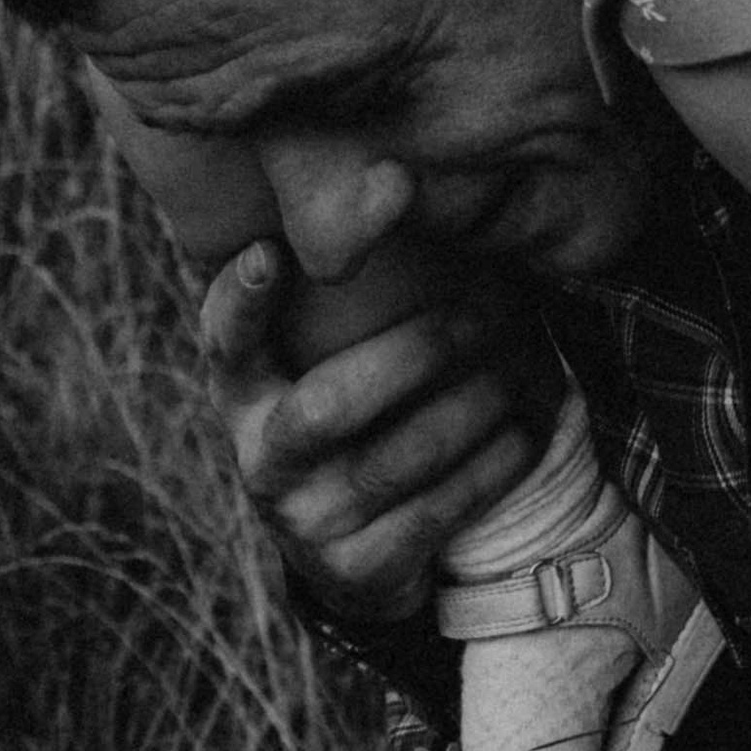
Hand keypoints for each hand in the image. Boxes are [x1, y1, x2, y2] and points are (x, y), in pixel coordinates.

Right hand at [201, 229, 549, 625]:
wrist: (357, 550)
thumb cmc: (355, 409)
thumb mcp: (325, 355)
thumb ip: (343, 288)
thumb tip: (400, 179)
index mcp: (246, 393)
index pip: (225, 341)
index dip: (241, 301)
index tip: (270, 251)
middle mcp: (261, 459)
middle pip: (328, 406)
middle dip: (416, 355)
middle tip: (485, 314)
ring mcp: (304, 523)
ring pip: (392, 463)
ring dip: (468, 410)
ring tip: (518, 368)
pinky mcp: (356, 571)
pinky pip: (430, 517)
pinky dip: (487, 470)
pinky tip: (524, 431)